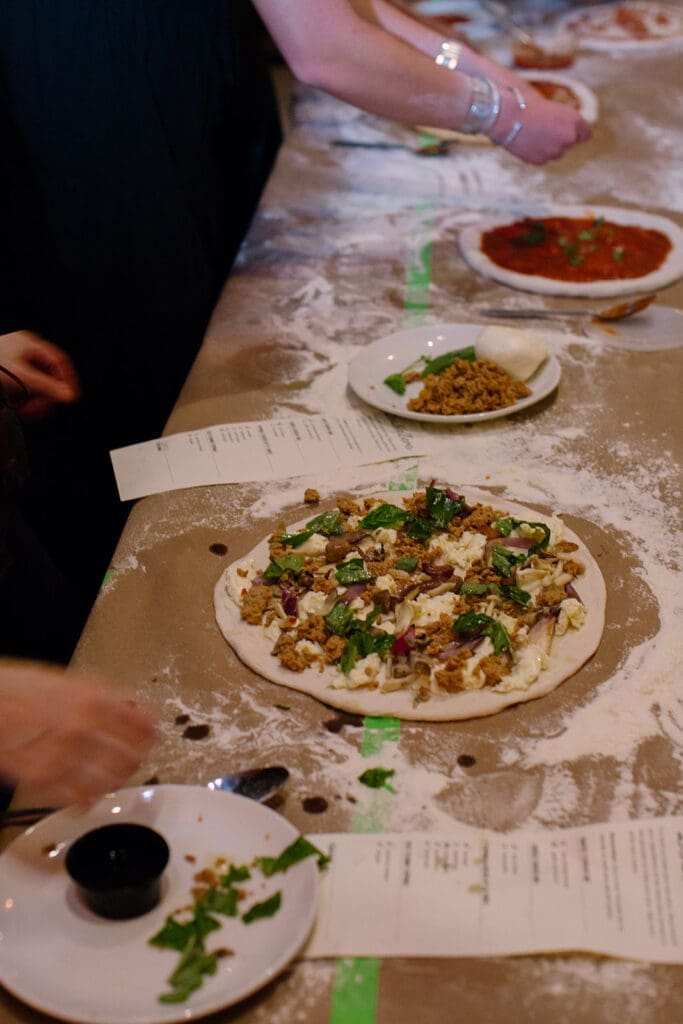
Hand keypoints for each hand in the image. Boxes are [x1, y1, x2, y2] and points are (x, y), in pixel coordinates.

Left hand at [0, 331, 79, 420]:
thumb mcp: (22, 378)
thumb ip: (48, 387)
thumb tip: (68, 395)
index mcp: (30, 344)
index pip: (60, 361)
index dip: (68, 380)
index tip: (70, 397)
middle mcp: (23, 350)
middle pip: (47, 375)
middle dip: (46, 395)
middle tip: (42, 409)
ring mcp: (14, 362)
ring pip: (34, 385)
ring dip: (32, 400)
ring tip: (24, 410)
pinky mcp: (5, 375)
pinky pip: (21, 389)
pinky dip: (20, 399)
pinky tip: (16, 407)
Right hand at [0, 662, 156, 805]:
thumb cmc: (20, 690)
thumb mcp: (70, 683)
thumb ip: (103, 698)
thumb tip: (131, 709)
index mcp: (94, 700)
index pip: (143, 725)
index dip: (151, 735)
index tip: (151, 739)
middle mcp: (84, 728)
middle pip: (132, 757)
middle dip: (135, 761)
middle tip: (133, 761)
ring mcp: (64, 756)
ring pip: (110, 781)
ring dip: (115, 782)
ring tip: (112, 780)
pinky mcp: (42, 779)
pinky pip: (78, 799)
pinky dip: (86, 800)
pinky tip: (86, 797)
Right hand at [492, 88, 590, 164]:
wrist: (506, 116)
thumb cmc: (526, 103)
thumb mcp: (550, 105)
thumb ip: (562, 119)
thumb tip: (565, 131)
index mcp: (575, 119)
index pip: (586, 134)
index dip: (577, 132)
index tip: (569, 130)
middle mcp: (568, 137)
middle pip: (570, 143)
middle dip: (560, 138)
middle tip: (545, 129)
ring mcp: (555, 151)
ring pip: (556, 152)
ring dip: (548, 146)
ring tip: (534, 135)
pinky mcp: (541, 160)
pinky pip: (542, 158)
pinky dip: (536, 152)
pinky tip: (527, 142)